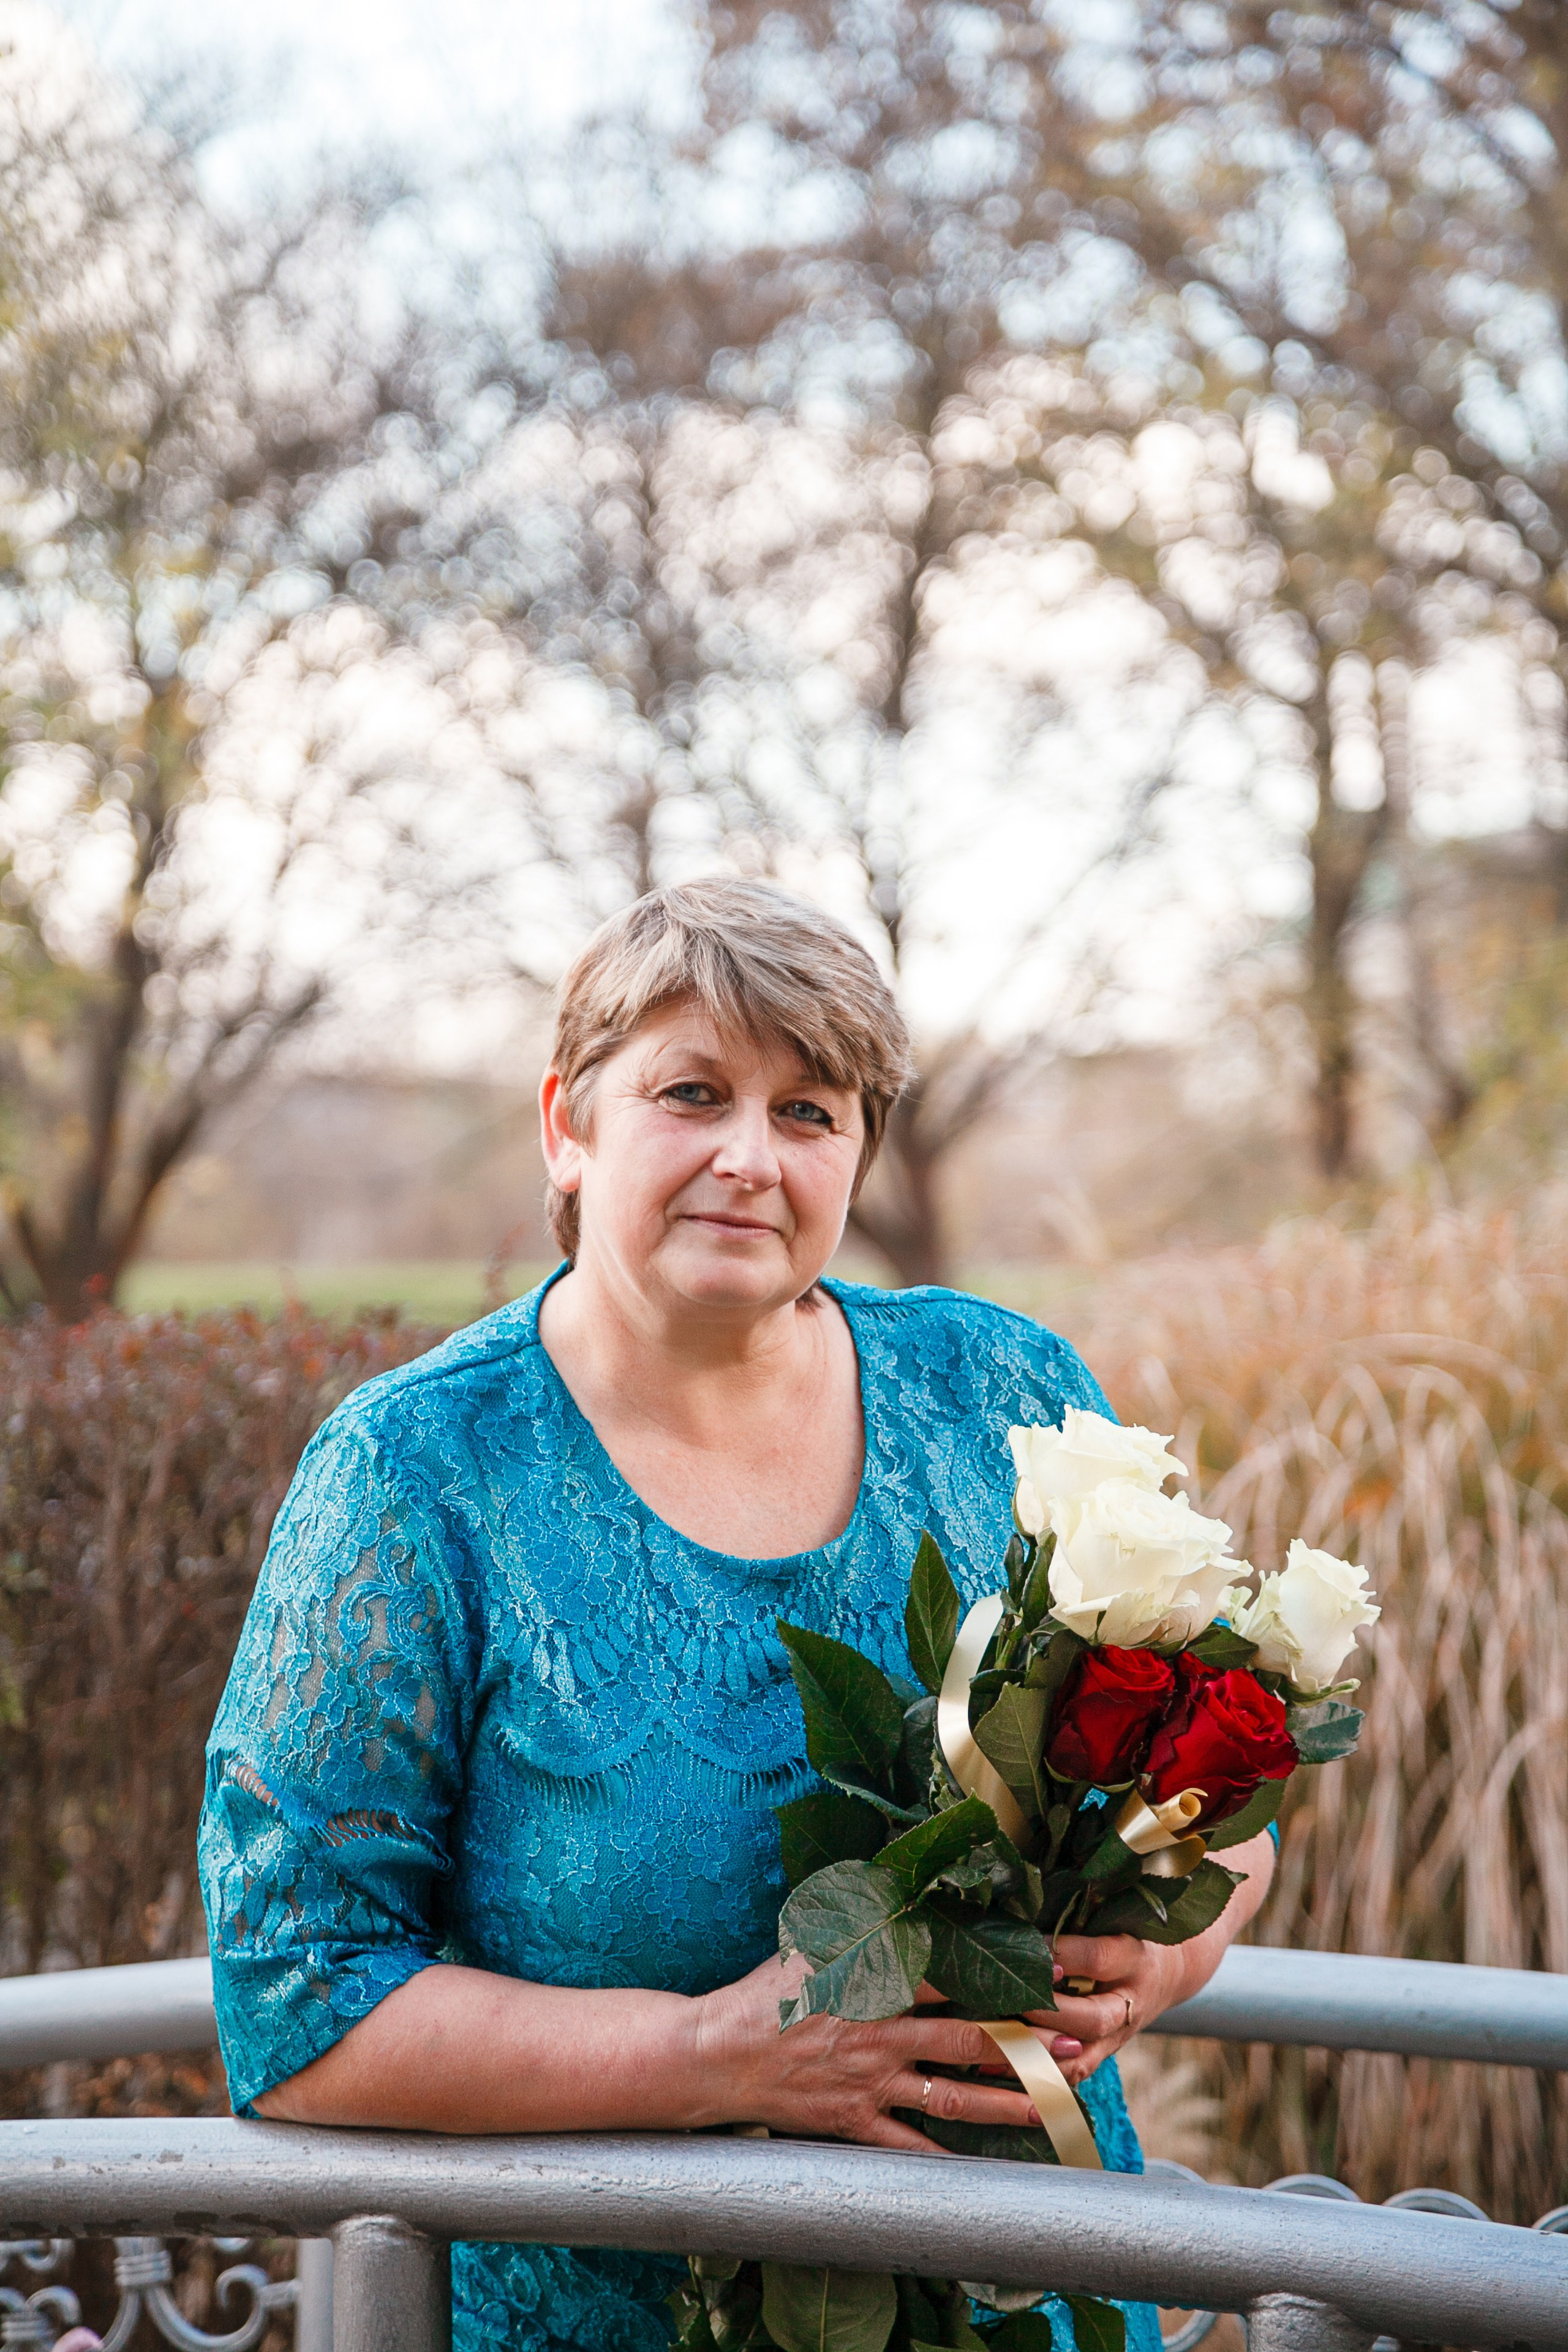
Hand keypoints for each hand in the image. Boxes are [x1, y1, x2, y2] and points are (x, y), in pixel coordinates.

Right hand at [690, 1950, 1057, 2153]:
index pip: (959, 1976)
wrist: (716, 2052)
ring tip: (1052, 2106)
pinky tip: (984, 2167)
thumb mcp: (814, 1940)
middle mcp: (881, 2035)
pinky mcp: (854, 2124)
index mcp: (876, 1984)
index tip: (1058, 1972)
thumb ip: (864, 1917)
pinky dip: (947, 2157)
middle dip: (1029, 2043)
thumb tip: (906, 1884)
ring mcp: (869, 2083)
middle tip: (1078, 2047)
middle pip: (970, 2039)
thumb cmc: (768, 1990)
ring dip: (1006, 2102)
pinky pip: (909, 2146)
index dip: (1009, 1974)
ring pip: (952, 2096)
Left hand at [1023, 1825, 1279, 2085]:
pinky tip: (1004, 2075)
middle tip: (1008, 2001)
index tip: (1037, 1951)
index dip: (1071, 1955)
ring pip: (1083, 2053)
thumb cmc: (1134, 1912)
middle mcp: (1132, 1997)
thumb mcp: (1123, 1893)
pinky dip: (1043, 2080)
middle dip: (1050, 2012)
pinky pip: (1076, 2075)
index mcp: (1137, 1951)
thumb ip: (1082, 1881)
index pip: (1103, 1955)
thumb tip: (1023, 1845)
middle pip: (1093, 2015)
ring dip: (1039, 2052)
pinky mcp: (1106, 2050)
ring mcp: (1120, 2031)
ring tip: (995, 2045)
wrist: (1179, 1961)